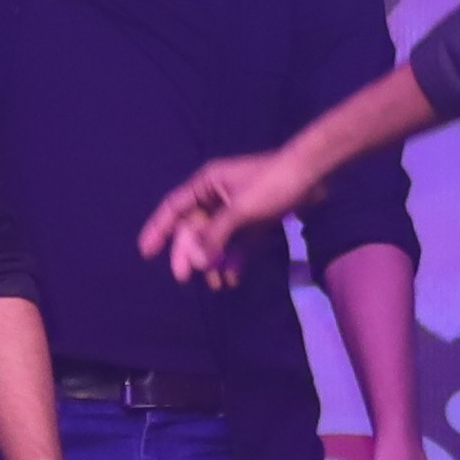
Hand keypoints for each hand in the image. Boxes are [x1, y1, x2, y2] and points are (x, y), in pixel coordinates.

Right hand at [145, 149, 310, 283]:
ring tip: (215, 284)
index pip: (174, 207)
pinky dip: (234, 260)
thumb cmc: (272, 184)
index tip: (146, 252)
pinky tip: (233, 278)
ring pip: (215, 239)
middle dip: (189, 253)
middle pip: (194, 228)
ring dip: (213, 261)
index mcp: (206, 184)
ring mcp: (235, 210)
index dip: (158, 229)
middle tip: (184, 278)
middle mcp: (216, 196)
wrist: (313, 175)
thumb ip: (216, 236)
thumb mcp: (240, 210)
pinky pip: (236, 243)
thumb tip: (197, 262)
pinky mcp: (254, 221)